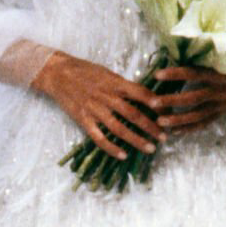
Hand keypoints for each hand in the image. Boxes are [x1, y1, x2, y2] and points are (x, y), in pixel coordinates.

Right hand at [32, 52, 163, 157]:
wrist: (57, 73)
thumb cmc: (85, 71)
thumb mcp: (107, 73)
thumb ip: (123, 85)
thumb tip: (144, 96)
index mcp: (115, 83)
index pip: (140, 93)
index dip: (155, 104)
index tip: (168, 113)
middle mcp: (107, 97)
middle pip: (134, 114)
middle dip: (151, 127)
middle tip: (165, 137)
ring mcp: (95, 110)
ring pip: (119, 128)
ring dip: (137, 140)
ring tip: (151, 148)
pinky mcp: (83, 119)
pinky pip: (99, 137)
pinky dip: (111, 147)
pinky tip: (123, 155)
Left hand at [150, 61, 225, 130]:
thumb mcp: (216, 58)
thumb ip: (197, 60)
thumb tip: (170, 55)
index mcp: (219, 73)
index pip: (193, 73)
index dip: (175, 74)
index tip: (157, 75)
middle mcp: (221, 90)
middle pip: (193, 98)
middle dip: (172, 101)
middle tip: (153, 104)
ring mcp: (222, 105)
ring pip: (198, 115)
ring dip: (178, 120)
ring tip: (160, 122)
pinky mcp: (222, 114)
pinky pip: (204, 124)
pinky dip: (189, 128)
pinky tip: (174, 132)